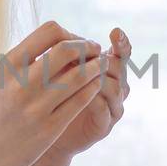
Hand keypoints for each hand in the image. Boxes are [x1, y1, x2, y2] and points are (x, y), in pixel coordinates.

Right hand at [0, 21, 114, 165]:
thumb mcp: (2, 80)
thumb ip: (27, 61)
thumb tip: (65, 42)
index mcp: (8, 65)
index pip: (50, 31)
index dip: (71, 34)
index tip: (77, 43)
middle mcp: (21, 83)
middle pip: (67, 49)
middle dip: (88, 47)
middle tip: (96, 50)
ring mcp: (35, 107)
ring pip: (79, 75)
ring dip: (96, 67)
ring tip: (102, 65)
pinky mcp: (48, 129)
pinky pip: (80, 101)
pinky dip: (93, 88)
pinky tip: (96, 86)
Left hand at [48, 28, 130, 158]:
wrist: (44, 134)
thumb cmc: (50, 96)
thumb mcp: (56, 71)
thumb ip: (64, 55)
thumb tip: (58, 31)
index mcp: (108, 69)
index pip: (122, 51)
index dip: (122, 41)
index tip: (115, 32)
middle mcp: (116, 86)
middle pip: (120, 67)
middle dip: (101, 60)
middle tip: (80, 58)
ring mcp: (113, 107)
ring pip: (116, 87)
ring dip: (97, 78)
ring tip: (77, 73)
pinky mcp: (105, 126)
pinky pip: (105, 109)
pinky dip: (93, 99)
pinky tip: (77, 95)